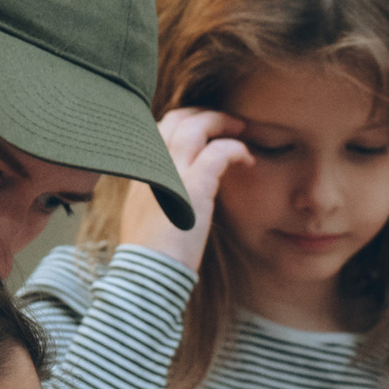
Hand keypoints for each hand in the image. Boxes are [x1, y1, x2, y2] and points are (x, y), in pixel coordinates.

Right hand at [115, 109, 253, 274]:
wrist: (147, 274)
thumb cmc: (150, 254)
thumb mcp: (144, 215)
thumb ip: (156, 193)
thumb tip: (172, 190)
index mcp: (140, 170)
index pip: (159, 128)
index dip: (184, 123)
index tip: (204, 129)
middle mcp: (151, 164)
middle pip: (177, 119)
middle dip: (204, 115)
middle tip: (227, 123)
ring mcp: (171, 171)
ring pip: (197, 126)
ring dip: (222, 122)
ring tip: (241, 129)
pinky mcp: (193, 184)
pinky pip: (220, 151)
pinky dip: (237, 148)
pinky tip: (248, 158)